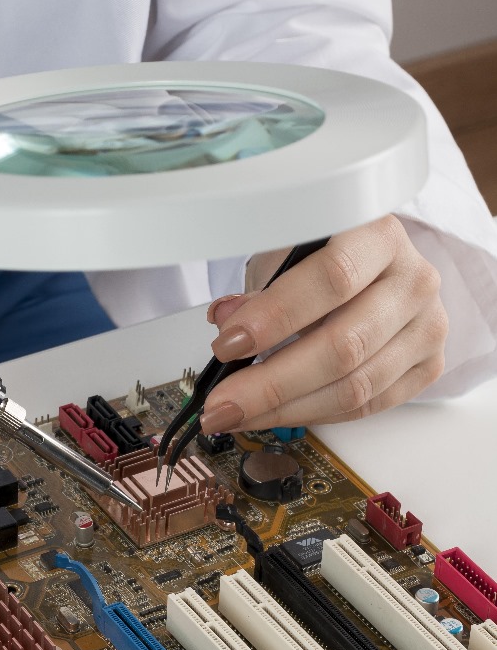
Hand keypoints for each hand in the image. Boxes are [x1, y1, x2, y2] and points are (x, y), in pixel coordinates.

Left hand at [200, 216, 447, 433]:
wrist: (376, 265)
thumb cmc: (326, 254)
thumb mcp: (289, 251)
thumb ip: (261, 287)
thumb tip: (226, 322)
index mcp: (379, 236)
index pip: (332, 279)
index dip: (276, 317)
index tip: (228, 345)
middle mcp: (414, 281)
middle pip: (344, 346)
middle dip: (271, 382)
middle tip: (222, 403)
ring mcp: (427, 327)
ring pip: (355, 386)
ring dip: (287, 408)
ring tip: (239, 414)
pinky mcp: (428, 365)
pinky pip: (368, 405)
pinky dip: (315, 413)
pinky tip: (276, 413)